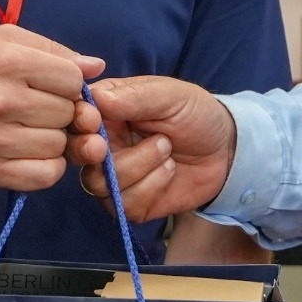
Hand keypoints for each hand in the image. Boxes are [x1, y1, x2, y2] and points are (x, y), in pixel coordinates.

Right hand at [0, 26, 101, 191]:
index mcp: (8, 60)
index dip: (67, 84)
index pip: (73, 79)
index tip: (50, 86)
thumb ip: (52, 49)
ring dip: (52, 140)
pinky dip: (47, 167)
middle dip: (60, 111)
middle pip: (69, 113)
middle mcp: (2, 99)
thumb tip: (96, 65)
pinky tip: (30, 153)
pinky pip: (46, 175)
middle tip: (35, 109)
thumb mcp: (0, 42)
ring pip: (60, 145)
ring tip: (28, 130)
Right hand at [72, 76, 237, 219]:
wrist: (227, 149)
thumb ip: (134, 96)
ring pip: (99, 184)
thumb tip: (94, 97)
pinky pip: (124, 206)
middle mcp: (104, 145)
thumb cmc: (196, 113)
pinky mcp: (132, 203)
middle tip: (105, 148)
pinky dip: (150, 187)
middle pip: (77, 156)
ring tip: (167, 149)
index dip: (77, 123)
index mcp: (106, 111)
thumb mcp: (170, 95)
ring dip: (137, 166)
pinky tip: (169, 171)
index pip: (74, 118)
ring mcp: (115, 177)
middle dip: (90, 153)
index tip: (93, 121)